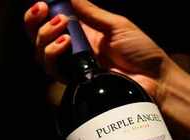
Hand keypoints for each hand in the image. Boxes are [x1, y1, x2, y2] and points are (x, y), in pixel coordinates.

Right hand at [24, 0, 171, 100]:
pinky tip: (65, 44)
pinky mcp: (76, 83)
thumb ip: (90, 12)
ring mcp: (73, 67)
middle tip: (45, 11)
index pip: (51, 20)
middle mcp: (74, 50)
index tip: (43, 3)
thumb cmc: (141, 51)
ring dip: (45, 36)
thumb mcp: (116, 25)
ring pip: (41, 53)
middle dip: (34, 21)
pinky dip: (53, 54)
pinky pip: (54, 70)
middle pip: (38, 37)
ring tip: (62, 28)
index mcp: (83, 32)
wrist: (155, 80)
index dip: (39, 12)